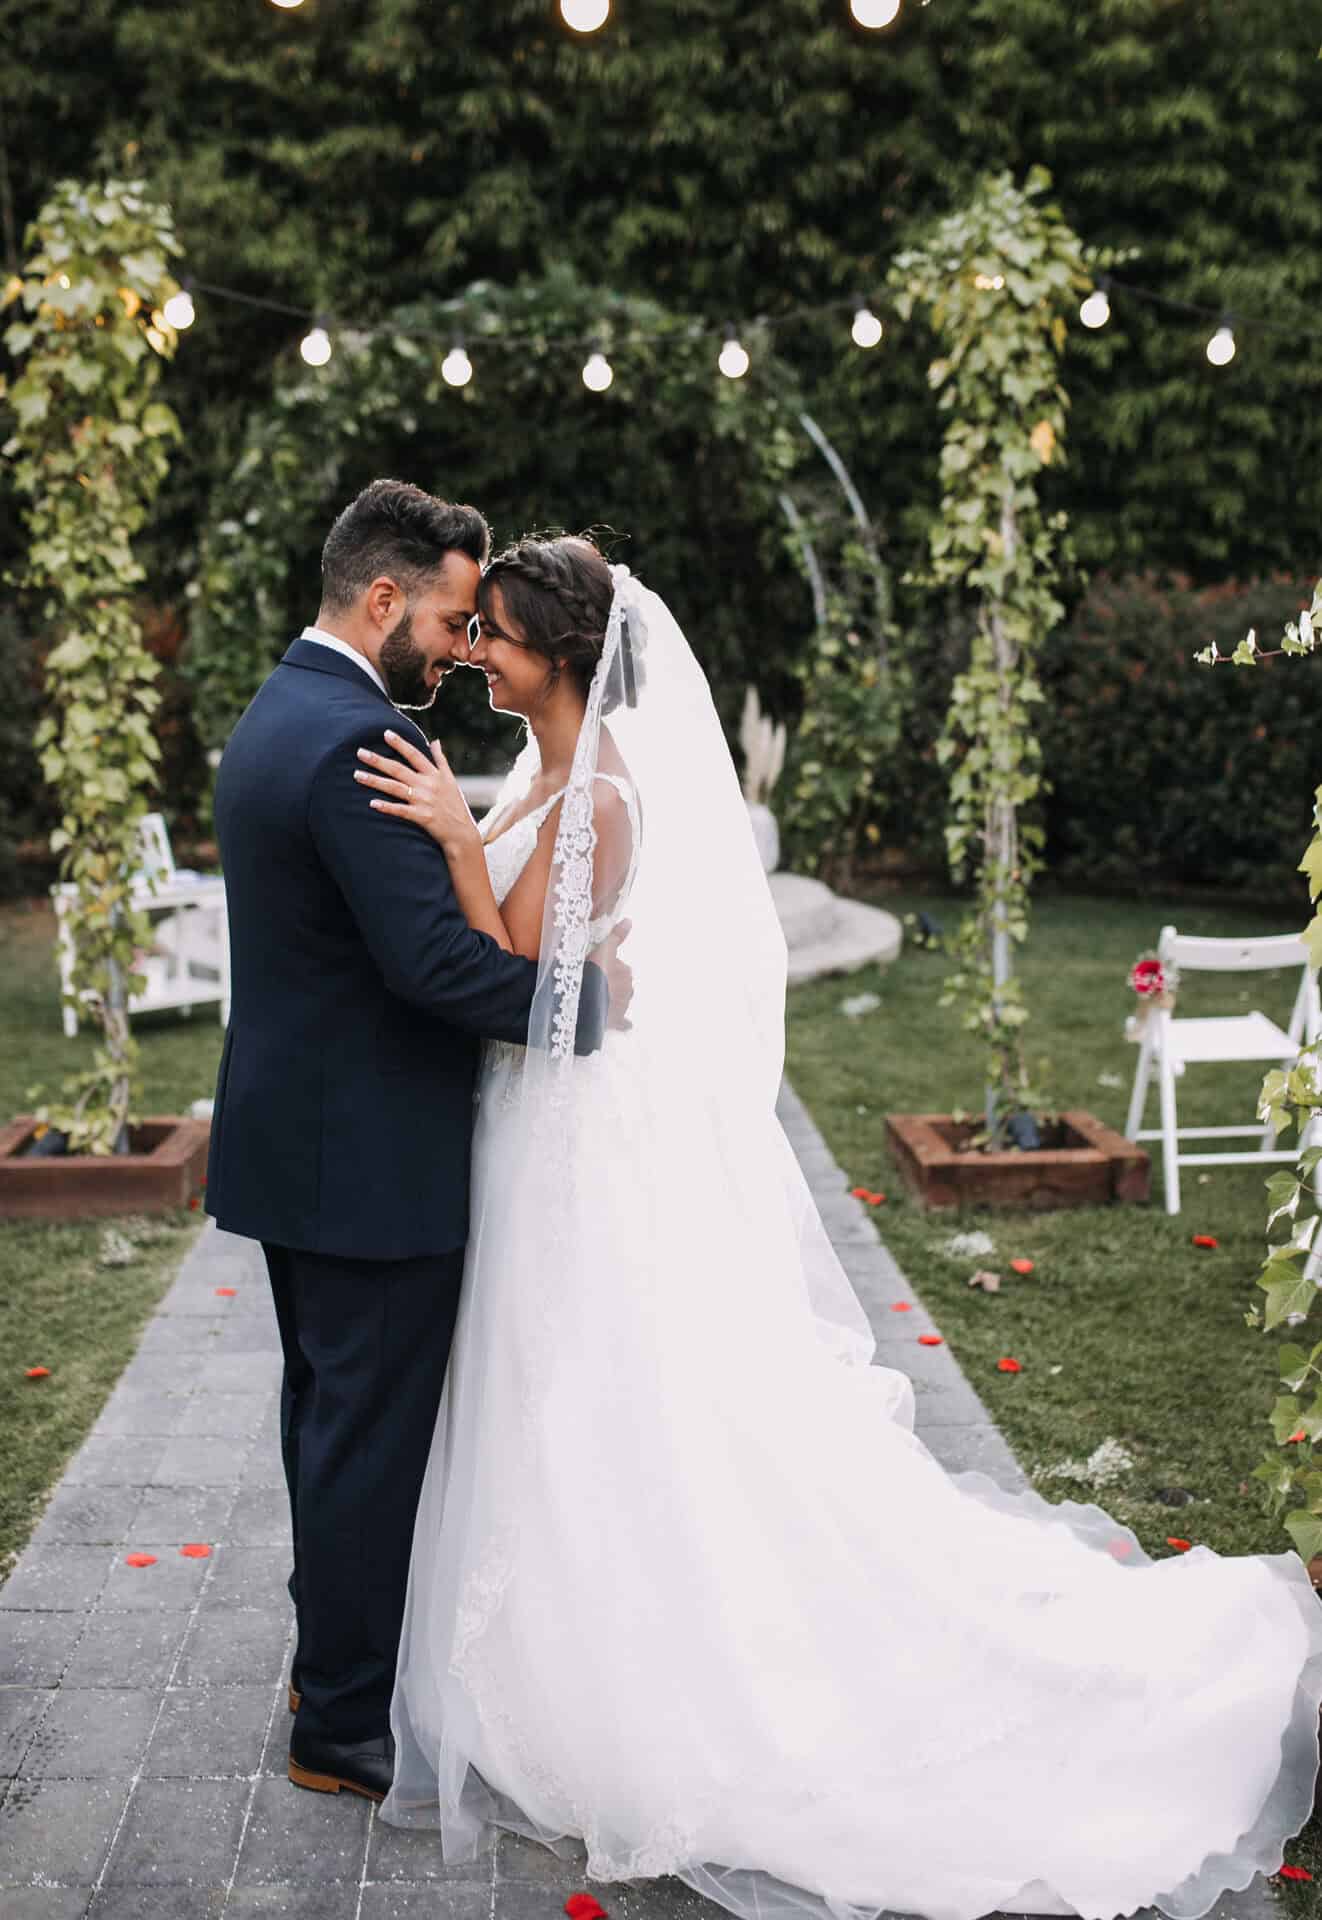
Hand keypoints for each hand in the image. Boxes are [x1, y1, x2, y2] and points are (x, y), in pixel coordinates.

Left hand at [355, 730, 478, 854]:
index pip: (415, 755)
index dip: (400, 744)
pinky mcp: (422, 817)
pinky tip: (372, 803)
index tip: (385, 733)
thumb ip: (441, 760)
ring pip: (395, 788)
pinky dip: (387, 807)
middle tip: (360, 752)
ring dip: (375, 781)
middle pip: (398, 769)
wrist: (462, 833)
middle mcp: (428, 785)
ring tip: (357, 775)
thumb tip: (436, 741)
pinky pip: (401, 811)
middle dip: (378, 760)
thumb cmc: (455, 805)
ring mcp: (424, 801)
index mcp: (434, 774)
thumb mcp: (451, 779)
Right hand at [601, 918, 633, 1031]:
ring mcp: (623, 1005)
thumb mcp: (602, 951)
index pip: (616, 965)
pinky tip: (625, 1025)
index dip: (603, 965)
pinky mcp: (617, 1020)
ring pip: (619, 998)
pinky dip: (623, 1022)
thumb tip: (629, 921)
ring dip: (610, 998)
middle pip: (618, 982)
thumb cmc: (591, 974)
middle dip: (607, 981)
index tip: (593, 967)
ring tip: (594, 999)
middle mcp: (628, 987)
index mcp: (625, 971)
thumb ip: (616, 936)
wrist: (584, 1003)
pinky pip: (623, 1021)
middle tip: (590, 982)